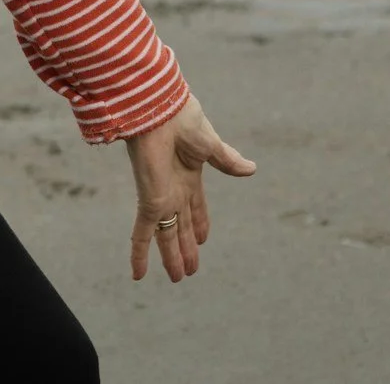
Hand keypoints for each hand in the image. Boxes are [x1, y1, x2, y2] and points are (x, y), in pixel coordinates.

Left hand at [123, 94, 254, 283]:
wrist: (159, 111)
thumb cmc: (183, 119)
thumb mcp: (211, 143)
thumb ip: (227, 160)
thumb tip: (252, 169)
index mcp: (189, 173)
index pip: (196, 206)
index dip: (200, 223)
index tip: (203, 239)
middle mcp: (174, 189)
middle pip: (182, 225)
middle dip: (186, 247)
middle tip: (190, 269)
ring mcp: (161, 197)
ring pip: (166, 236)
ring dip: (171, 258)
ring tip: (178, 278)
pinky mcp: (149, 201)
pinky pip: (142, 234)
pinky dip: (139, 254)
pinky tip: (137, 274)